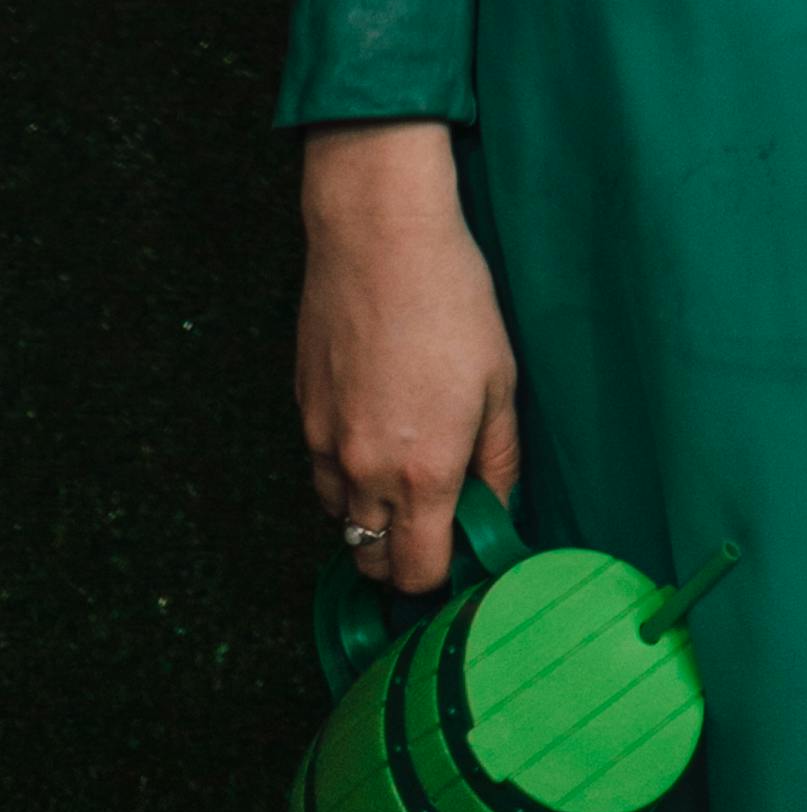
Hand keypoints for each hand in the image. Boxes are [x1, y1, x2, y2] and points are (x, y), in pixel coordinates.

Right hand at [296, 121, 520, 597]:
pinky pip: (322, 471)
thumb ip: (498, 461)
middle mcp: (366, 472)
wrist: (379, 237)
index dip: (438, 574)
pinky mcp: (302, 414)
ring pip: (341, 518)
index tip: (459, 549)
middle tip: (435, 516)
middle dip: (401, 554)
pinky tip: (377, 426)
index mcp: (424, 473)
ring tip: (406, 464)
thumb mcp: (500, 381)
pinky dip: (345, 472)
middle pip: (370, 559)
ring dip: (370, 512)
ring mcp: (326, 445)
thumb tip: (496, 510)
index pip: (416, 575)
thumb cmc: (452, 300)